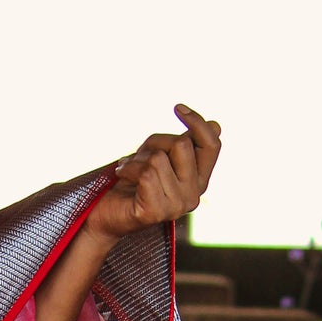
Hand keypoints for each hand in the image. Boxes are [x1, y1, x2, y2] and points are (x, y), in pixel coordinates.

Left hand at [85, 103, 221, 244]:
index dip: (197, 123)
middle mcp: (193, 196)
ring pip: (159, 158)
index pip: (212, 145)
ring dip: (137, 158)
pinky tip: (121, 174)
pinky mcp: (156, 212)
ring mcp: (176, 207)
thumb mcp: (160, 154)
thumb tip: (215, 125)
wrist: (105, 212)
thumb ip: (185, 143)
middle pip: (182, 145)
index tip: (177, 108)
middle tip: (139, 156)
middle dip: (156, 143)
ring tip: (128, 168)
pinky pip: (146, 173)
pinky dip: (128, 168)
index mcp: (200, 181)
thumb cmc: (133, 181)